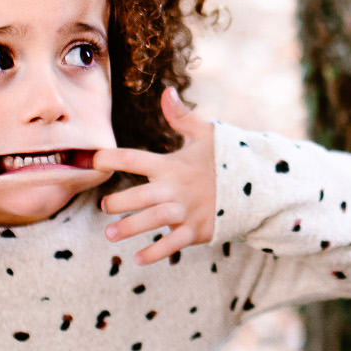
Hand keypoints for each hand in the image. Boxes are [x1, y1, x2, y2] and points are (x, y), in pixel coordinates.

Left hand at [91, 88, 216, 265]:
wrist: (256, 186)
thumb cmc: (225, 159)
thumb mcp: (206, 134)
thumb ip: (181, 117)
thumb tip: (167, 91)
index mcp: (171, 165)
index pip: (135, 159)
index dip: (112, 158)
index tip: (94, 160)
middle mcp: (175, 189)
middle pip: (140, 196)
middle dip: (119, 202)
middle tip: (104, 206)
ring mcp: (186, 211)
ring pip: (153, 221)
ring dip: (130, 228)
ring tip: (110, 235)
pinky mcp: (196, 230)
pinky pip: (172, 243)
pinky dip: (156, 253)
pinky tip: (138, 259)